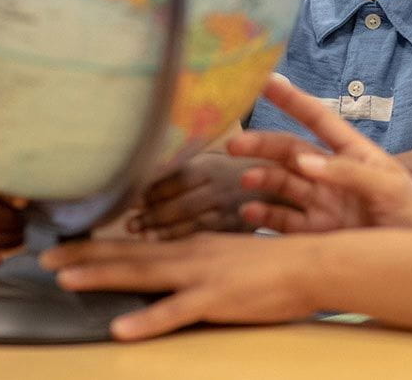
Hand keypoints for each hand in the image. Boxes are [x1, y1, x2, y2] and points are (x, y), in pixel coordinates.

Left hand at [42, 232, 320, 339]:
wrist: (314, 264)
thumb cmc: (277, 265)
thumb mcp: (231, 256)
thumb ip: (200, 262)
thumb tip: (173, 269)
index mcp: (193, 245)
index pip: (138, 245)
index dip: (99, 246)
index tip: (64, 246)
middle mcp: (191, 254)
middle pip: (130, 255)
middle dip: (85, 255)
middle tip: (43, 256)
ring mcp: (202, 276)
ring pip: (143, 275)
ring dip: (103, 276)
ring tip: (65, 279)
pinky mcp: (218, 299)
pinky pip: (176, 312)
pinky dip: (147, 320)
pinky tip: (121, 329)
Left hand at [127, 153, 264, 239]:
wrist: (281, 184)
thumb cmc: (232, 172)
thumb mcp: (211, 161)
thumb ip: (181, 168)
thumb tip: (142, 177)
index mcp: (212, 166)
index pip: (176, 180)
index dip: (150, 191)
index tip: (130, 200)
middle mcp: (221, 189)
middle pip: (181, 205)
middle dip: (152, 215)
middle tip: (130, 224)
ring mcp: (230, 211)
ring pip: (192, 225)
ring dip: (163, 232)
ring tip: (141, 236)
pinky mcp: (237, 230)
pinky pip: (206, 239)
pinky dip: (183, 245)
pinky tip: (165, 250)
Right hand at [230, 74, 411, 232]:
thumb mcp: (390, 187)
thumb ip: (349, 173)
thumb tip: (304, 161)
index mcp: (354, 154)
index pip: (319, 120)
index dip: (293, 100)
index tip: (265, 81)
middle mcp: (332, 175)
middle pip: (291, 152)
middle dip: (263, 144)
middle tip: (235, 144)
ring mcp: (322, 205)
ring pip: (283, 184)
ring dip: (262, 178)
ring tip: (247, 179)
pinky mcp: (315, 235)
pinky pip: (283, 221)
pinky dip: (263, 216)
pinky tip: (248, 212)